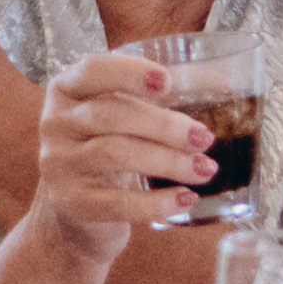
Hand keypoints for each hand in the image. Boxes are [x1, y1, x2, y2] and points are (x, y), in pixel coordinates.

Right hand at [19, 48, 205, 246]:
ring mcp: (58, 164)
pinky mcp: (71, 203)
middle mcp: (56, 123)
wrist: (75, 213)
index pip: (92, 70)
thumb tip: (226, 83)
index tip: (167, 81)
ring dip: (168, 161)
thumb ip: (162, 96)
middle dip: (164, 125)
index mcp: (68, 89)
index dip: (130, 73)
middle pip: (111, 115)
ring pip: (115, 154)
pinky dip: (156, 202)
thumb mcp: (123, 116)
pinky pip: (117, 202)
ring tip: (204, 168)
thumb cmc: (109, 148)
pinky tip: (185, 199)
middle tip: (205, 137)